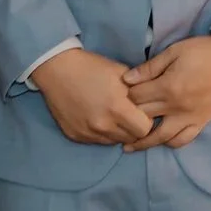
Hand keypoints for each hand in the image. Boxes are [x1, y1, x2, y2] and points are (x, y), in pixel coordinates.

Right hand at [30, 48, 153, 145]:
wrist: (58, 70)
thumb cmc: (93, 68)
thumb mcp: (122, 73)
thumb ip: (140, 92)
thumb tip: (153, 104)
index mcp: (117, 108)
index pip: (144, 129)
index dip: (147, 120)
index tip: (143, 112)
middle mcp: (103, 125)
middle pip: (131, 138)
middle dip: (134, 128)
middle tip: (130, 114)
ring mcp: (87, 133)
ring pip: (115, 142)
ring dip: (119, 132)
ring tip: (114, 116)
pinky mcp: (76, 136)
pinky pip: (97, 141)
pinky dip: (103, 133)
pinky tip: (99, 118)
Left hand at [121, 36, 210, 151]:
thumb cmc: (204, 51)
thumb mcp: (175, 51)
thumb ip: (150, 67)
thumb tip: (126, 79)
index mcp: (167, 87)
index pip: (136, 97)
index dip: (125, 96)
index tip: (119, 95)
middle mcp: (176, 107)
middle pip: (143, 118)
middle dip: (128, 119)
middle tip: (117, 121)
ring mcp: (189, 117)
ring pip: (160, 137)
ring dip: (142, 142)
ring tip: (129, 146)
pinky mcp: (201, 122)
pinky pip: (183, 139)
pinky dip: (169, 143)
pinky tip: (161, 141)